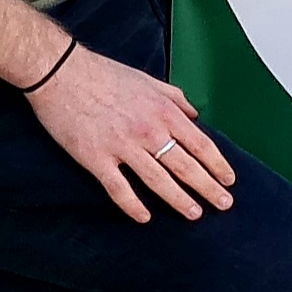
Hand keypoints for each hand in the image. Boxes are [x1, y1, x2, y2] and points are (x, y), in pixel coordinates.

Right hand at [28, 43, 236, 222]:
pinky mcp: (96, 159)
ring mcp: (122, 146)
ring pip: (158, 180)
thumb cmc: (105, 75)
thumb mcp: (149, 81)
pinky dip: (133, 206)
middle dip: (208, 187)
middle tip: (224, 204)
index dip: (217, 164)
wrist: (61, 74)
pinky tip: (145, 217)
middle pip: (185, 166)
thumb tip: (194, 115)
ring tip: (194, 214)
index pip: (200, 144)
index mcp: (163, 111)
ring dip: (178, 200)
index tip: (229, 179)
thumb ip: (175, 98)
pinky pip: (119, 188)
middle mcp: (148, 130)